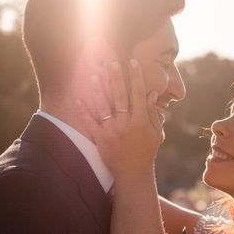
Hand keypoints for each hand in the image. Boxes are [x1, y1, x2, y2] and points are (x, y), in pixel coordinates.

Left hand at [79, 52, 163, 178]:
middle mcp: (126, 123)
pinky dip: (84, 111)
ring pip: (104, 106)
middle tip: (111, 61)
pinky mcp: (101, 139)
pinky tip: (78, 98)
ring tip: (93, 73)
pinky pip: (90, 123)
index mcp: (141, 121)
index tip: (133, 62)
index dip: (136, 77)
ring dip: (98, 89)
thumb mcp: (156, 132)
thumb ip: (153, 113)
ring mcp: (112, 131)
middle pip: (120, 95)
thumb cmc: (146, 151)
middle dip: (116, 77)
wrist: (133, 173)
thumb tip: (151, 93)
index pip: (139, 94)